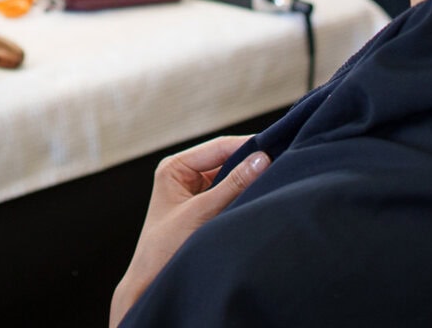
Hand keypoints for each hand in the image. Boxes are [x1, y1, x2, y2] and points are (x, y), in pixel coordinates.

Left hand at [110, 136, 270, 326]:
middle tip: (280, 167)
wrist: (152, 284)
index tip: (277, 149)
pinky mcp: (205, 210)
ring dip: (248, 183)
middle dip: (251, 166)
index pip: (220, 147)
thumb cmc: (164, 248)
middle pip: (227, 161)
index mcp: (175, 167)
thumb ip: (232, 185)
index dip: (248, 147)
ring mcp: (195, 193)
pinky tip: (258, 200)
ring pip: (231, 180)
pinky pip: (230, 197)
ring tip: (271, 184)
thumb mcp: (201, 212)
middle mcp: (185, 176)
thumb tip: (261, 160)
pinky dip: (243, 198)